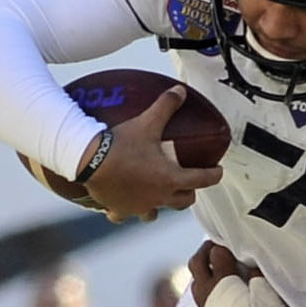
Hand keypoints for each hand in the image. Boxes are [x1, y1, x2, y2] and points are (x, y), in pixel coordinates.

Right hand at [83, 86, 222, 223]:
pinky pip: (125, 215)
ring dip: (161, 205)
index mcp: (171, 178)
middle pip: (184, 201)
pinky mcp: (119, 209)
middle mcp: (159, 197)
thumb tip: (180, 91)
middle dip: (189, 192)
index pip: (203, 180)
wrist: (87, 159)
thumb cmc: (120, 144)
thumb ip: (166, 106)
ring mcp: (139, 206)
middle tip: (187, 182)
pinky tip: (125, 204)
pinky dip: (127, 210)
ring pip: (156, 213)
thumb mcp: (146, 123)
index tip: (218, 171)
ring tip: (159, 195)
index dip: (214, 175)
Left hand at [189, 241, 288, 306]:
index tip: (233, 239)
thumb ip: (258, 277)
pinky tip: (219, 288)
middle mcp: (208, 292)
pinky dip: (206, 283)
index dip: (224, 243)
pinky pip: (200, 293)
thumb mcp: (268, 298)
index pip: (217, 253)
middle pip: (197, 263)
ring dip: (203, 268)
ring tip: (217, 266)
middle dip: (205, 250)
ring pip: (196, 279)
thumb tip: (250, 265)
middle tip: (217, 245)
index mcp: (223, 282)